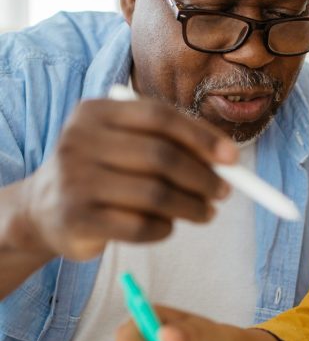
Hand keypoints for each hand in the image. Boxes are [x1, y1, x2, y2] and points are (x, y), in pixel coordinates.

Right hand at [21, 96, 237, 260]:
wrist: (44, 210)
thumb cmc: (102, 172)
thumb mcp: (124, 144)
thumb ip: (168, 143)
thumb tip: (226, 158)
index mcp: (94, 112)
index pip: (159, 117)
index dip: (201, 137)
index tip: (232, 158)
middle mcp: (79, 141)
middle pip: (160, 157)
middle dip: (202, 176)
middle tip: (224, 191)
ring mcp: (75, 181)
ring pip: (154, 195)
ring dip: (191, 207)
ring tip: (206, 213)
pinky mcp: (78, 219)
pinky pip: (140, 226)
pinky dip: (165, 229)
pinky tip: (168, 226)